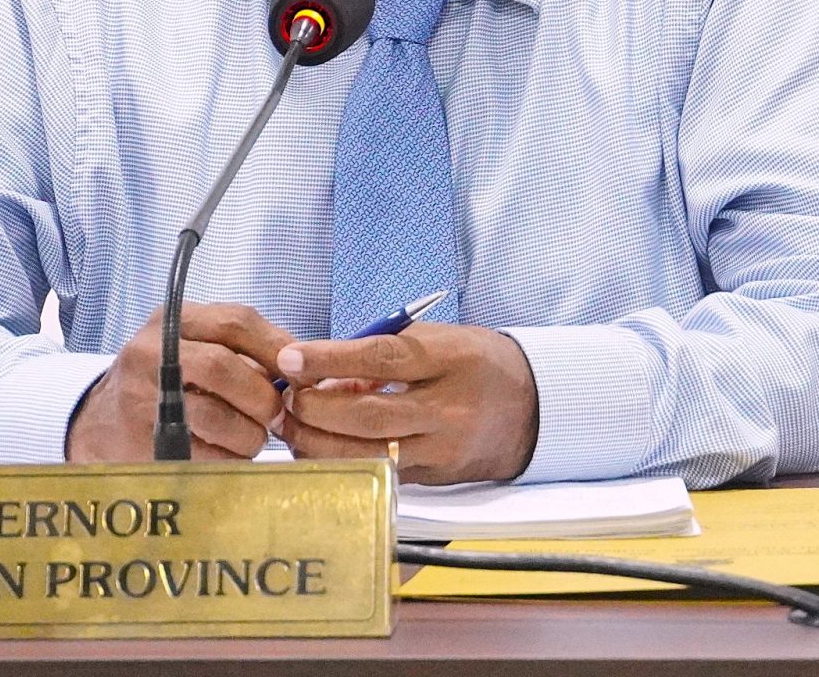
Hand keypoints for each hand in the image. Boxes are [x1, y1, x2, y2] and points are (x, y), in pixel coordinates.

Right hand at [66, 303, 290, 462]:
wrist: (100, 423)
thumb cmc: (166, 380)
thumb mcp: (196, 346)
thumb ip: (244, 348)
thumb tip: (301, 365)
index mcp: (174, 320)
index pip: (236, 321)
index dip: (277, 347)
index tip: (302, 373)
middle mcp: (151, 351)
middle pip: (223, 366)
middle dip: (262, 395)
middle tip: (278, 414)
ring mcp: (141, 396)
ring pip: (215, 415)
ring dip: (250, 433)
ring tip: (254, 438)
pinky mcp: (141, 440)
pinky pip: (202, 453)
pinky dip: (230, 457)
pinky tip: (231, 454)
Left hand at [274, 323, 538, 484]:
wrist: (531, 406)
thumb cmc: (475, 363)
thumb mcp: (438, 341)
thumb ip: (383, 354)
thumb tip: (326, 374)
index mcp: (449, 360)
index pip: (381, 358)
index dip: (330, 359)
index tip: (292, 358)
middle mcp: (448, 408)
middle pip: (368, 415)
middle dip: (315, 409)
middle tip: (287, 399)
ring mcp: (442, 448)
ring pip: (368, 453)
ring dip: (319, 442)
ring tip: (294, 426)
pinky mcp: (435, 477)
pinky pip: (380, 471)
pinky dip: (344, 460)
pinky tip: (321, 448)